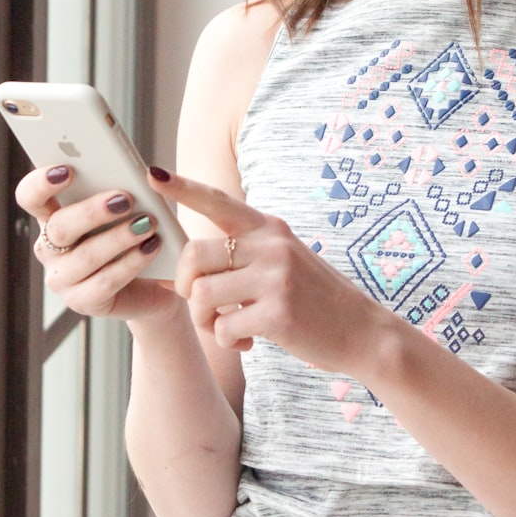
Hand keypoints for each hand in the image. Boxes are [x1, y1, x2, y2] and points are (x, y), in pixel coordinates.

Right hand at [14, 164, 177, 320]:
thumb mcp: (124, 210)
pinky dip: (131, 262)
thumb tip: (137, 174)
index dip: (41, 183)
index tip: (68, 169)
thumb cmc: (132, 237)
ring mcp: (62, 279)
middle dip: (93, 211)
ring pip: (86, 255)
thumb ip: (118, 191)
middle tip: (126, 198)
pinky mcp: (82, 301)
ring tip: (148, 223)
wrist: (154, 284)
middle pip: (59, 227)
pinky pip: (105, 281)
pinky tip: (151, 248)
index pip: (30, 197)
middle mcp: (49, 249)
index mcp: (51, 217)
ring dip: (119, 237)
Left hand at [154, 169, 379, 373]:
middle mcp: (271, 245)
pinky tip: (247, 342)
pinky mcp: (278, 313)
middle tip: (202, 306)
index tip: (152, 174)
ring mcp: (276, 278)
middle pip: (194, 254)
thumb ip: (245, 253)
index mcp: (269, 228)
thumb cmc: (314, 300)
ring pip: (202, 294)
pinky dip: (226, 341)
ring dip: (204, 320)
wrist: (363, 332)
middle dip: (185, 286)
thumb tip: (188, 266)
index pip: (218, 201)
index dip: (182, 188)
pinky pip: (223, 328)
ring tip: (225, 328)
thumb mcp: (285, 260)